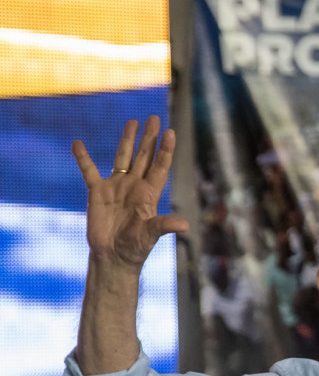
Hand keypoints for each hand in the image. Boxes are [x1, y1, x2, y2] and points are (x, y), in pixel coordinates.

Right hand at [72, 116, 188, 268]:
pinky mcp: (97, 192)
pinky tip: (77, 143)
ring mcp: (116, 187)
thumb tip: (184, 225)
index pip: (160, 167)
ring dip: (127, 140)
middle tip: (154, 118)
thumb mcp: (150, 236)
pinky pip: (89, 171)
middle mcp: (134, 186)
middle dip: (149, 138)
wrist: (113, 256)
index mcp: (149, 194)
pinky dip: (83, 158)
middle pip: (143, 157)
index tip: (171, 132)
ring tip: (133, 121)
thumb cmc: (135, 248)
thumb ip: (164, 226)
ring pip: (122, 158)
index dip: (165, 150)